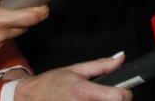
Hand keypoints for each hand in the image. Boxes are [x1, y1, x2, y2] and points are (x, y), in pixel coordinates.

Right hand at [0, 0, 47, 56]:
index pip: (33, 18)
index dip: (42, 10)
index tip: (42, 3)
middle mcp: (0, 36)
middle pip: (26, 26)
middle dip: (26, 15)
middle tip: (16, 5)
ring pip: (16, 33)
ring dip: (13, 23)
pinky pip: (5, 39)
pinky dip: (3, 31)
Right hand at [13, 53, 132, 99]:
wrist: (29, 98)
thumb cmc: (51, 83)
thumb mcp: (76, 69)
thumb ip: (101, 65)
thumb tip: (121, 58)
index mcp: (84, 91)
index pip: (118, 97)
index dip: (125, 93)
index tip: (123, 90)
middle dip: (115, 100)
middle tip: (108, 95)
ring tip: (97, 98)